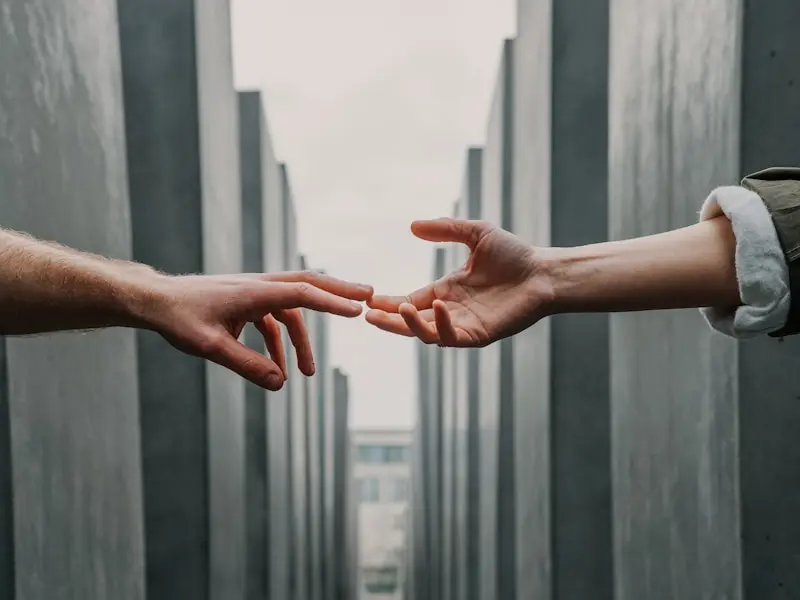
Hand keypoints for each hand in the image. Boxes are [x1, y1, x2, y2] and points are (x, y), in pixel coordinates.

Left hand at [142, 271, 372, 389]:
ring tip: (309, 374)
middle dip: (339, 292)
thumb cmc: (179, 319)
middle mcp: (259, 286)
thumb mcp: (211, 347)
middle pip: (308, 284)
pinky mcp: (246, 303)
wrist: (155, 301)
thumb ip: (247, 366)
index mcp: (254, 292)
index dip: (332, 301)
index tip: (358, 309)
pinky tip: (277, 369)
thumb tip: (281, 384)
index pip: (302, 293)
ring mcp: (253, 293)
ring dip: (303, 339)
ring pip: (292, 308)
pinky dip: (280, 343)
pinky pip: (273, 320)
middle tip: (369, 296)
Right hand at [366, 218, 553, 346]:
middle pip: (411, 321)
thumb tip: (412, 226)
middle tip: (368, 314)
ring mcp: (464, 325)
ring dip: (409, 324)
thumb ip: (445, 229)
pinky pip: (453, 337)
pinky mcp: (479, 334)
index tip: (369, 299)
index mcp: (447, 291)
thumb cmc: (514, 254)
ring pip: (427, 333)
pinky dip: (441, 325)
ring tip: (397, 309)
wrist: (543, 272)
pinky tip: (436, 308)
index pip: (411, 301)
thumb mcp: (475, 233)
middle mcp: (451, 311)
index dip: (389, 302)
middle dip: (389, 320)